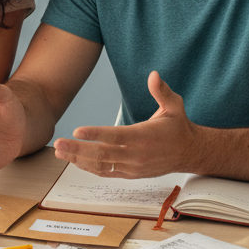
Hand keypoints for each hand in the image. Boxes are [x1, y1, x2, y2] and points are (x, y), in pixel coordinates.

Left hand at [53, 71, 197, 177]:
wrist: (189, 153)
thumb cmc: (178, 127)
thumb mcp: (174, 105)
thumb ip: (162, 91)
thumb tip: (154, 74)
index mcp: (143, 136)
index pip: (115, 135)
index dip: (95, 134)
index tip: (77, 131)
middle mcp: (136, 154)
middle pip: (103, 153)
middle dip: (78, 149)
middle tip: (58, 143)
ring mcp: (132, 167)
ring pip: (101, 165)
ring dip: (78, 159)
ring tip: (60, 152)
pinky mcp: (131, 174)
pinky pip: (107, 173)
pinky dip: (89, 168)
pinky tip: (75, 161)